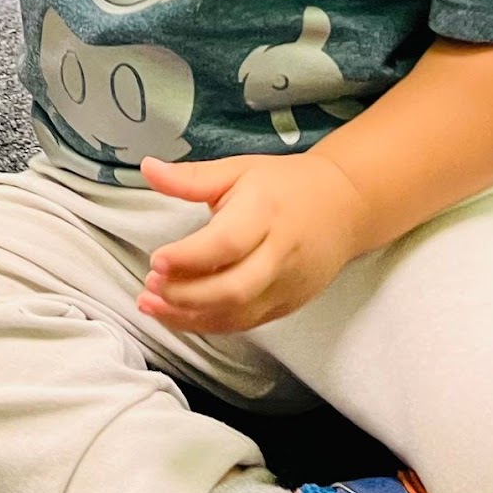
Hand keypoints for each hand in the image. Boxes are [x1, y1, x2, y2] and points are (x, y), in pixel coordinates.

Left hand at [136, 152, 369, 334]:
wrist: (345, 205)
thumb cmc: (284, 184)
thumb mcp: (237, 170)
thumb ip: (191, 177)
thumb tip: (147, 168)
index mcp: (265, 212)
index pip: (226, 243)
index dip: (188, 258)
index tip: (155, 261)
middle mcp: (280, 253)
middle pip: (234, 288)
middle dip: (186, 296)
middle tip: (149, 288)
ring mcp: (288, 284)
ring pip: (238, 314)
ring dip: (191, 317)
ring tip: (152, 306)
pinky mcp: (289, 304)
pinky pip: (247, 323)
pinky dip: (210, 323)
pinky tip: (180, 316)